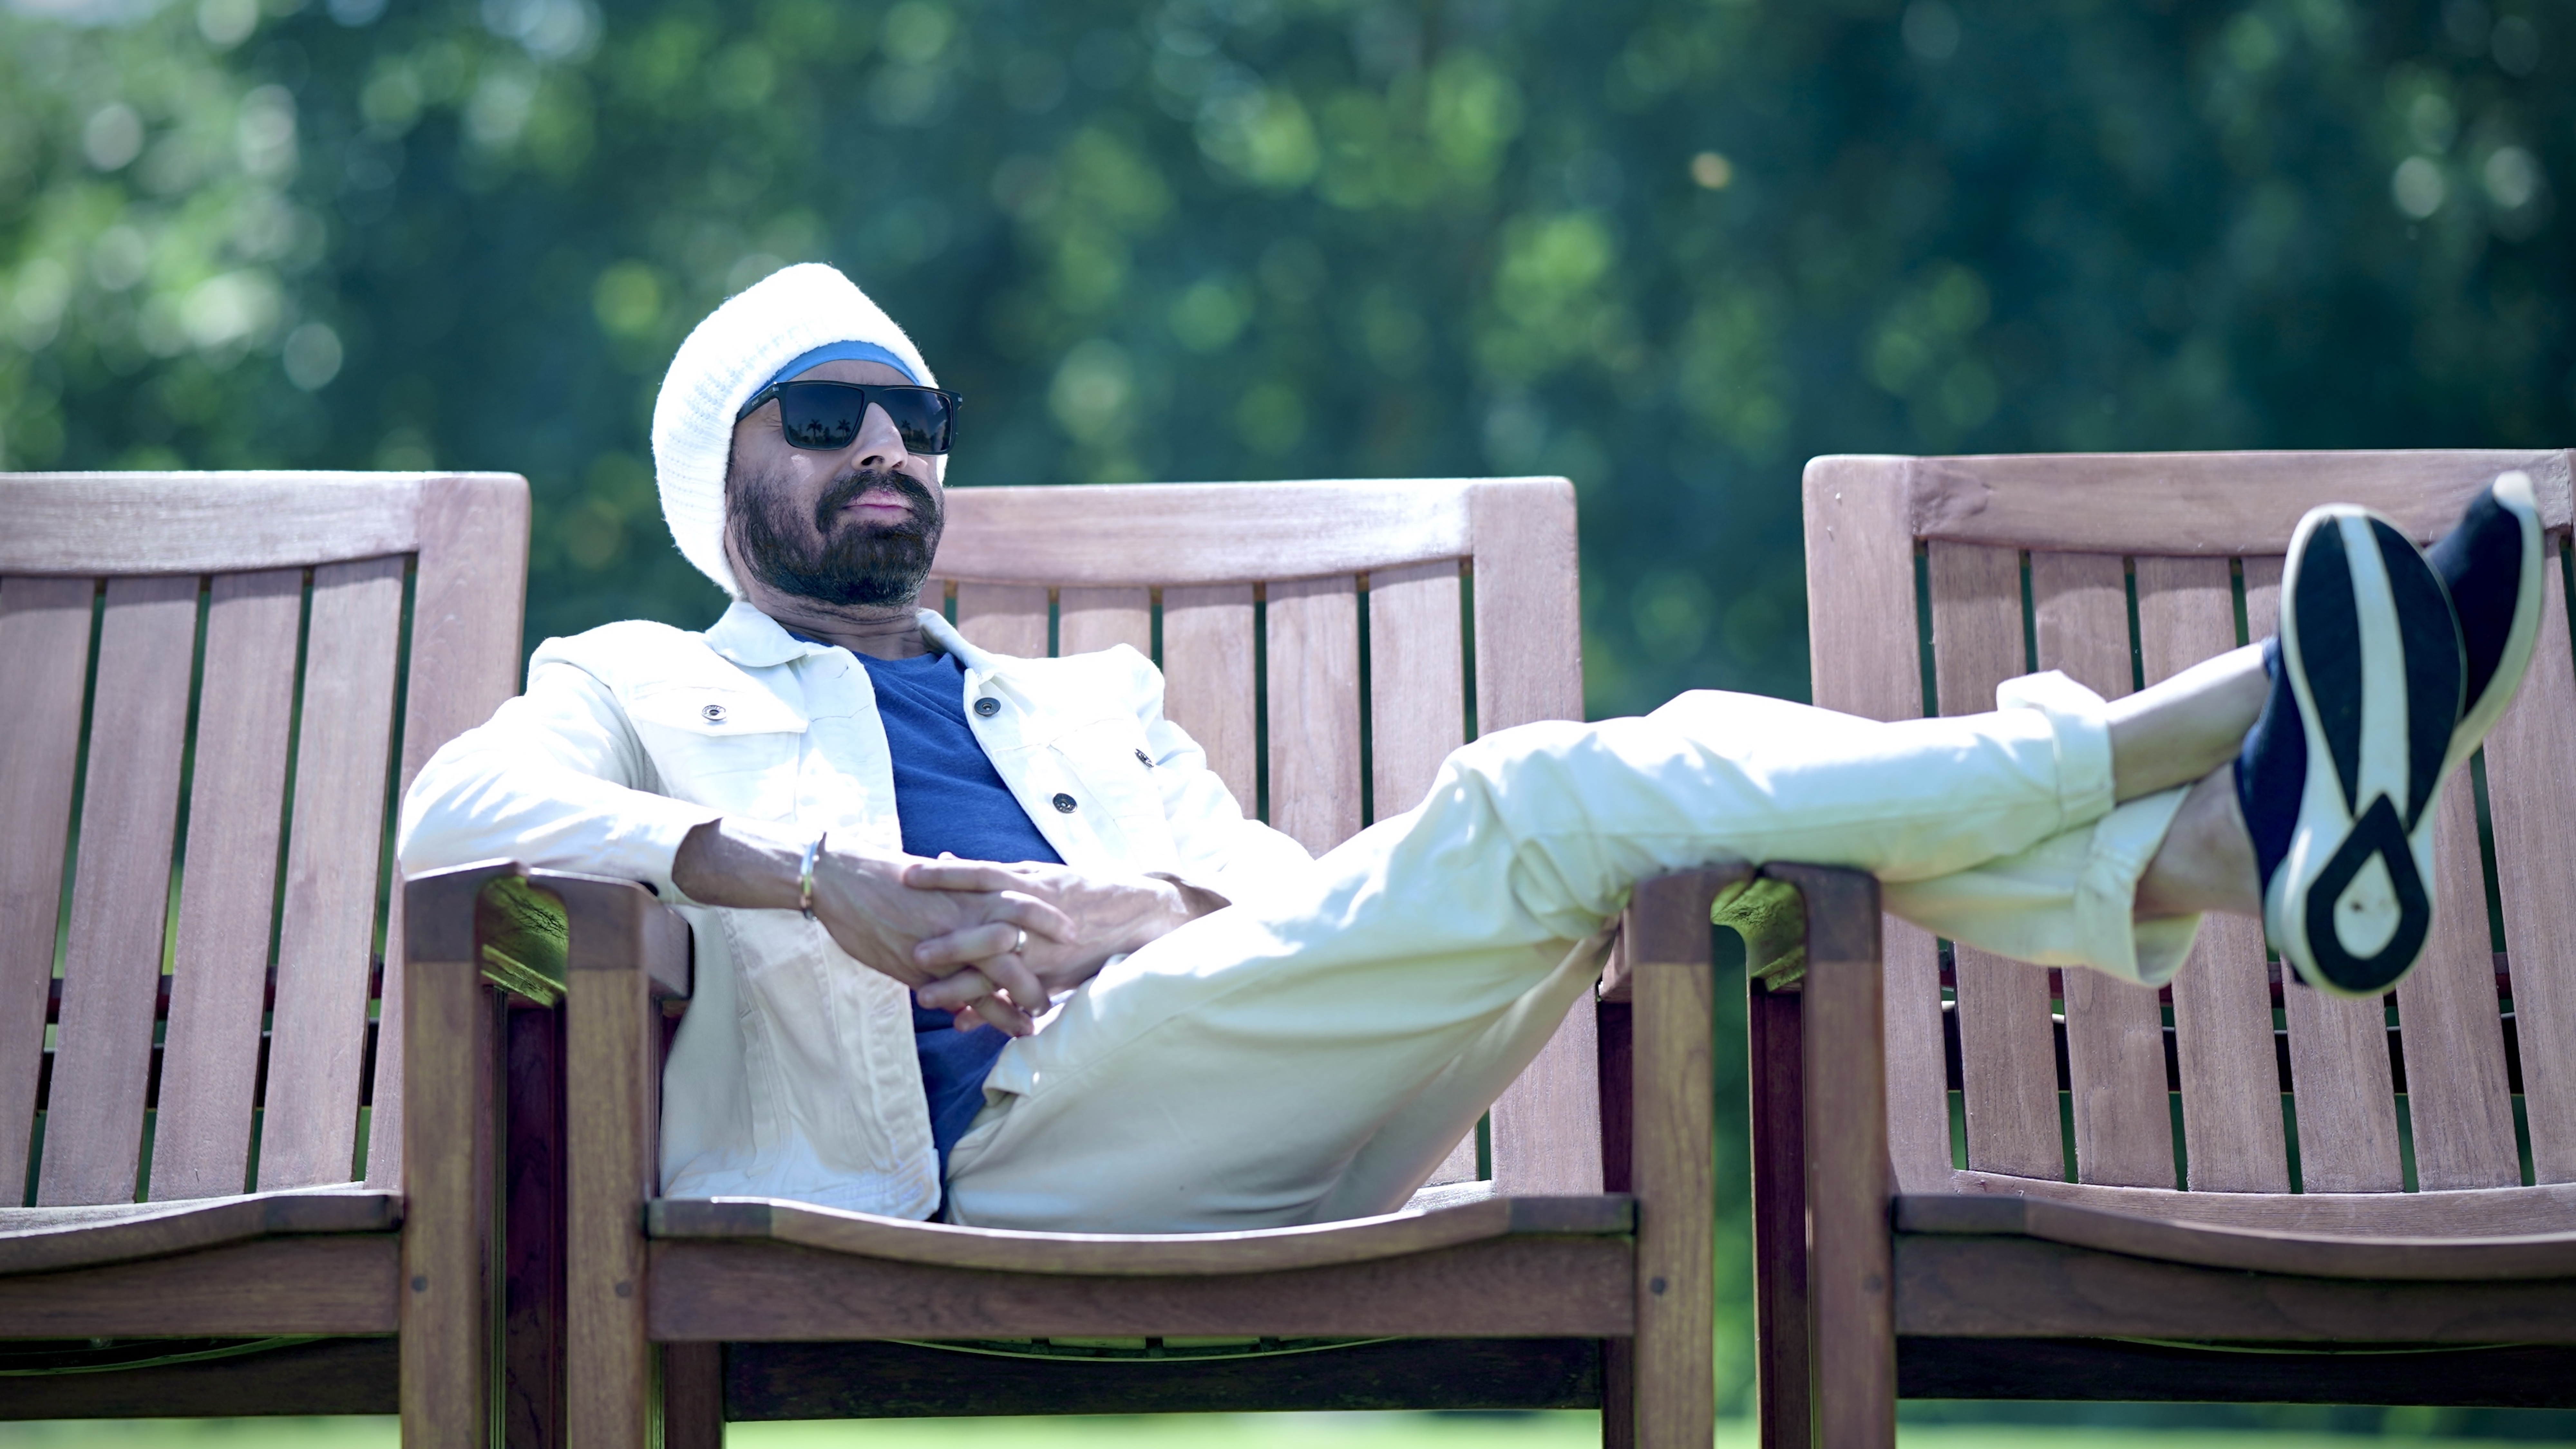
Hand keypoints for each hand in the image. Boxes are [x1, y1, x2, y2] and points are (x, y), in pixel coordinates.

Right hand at [807, 848, 1080, 1033]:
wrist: (840, 879)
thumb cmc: (883, 874)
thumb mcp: (931, 878)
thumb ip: (959, 890)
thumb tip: (977, 896)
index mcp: (967, 886)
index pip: (1021, 902)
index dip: (1049, 919)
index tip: (1072, 932)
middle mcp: (963, 913)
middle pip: (1018, 943)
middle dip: (1044, 967)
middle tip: (1063, 985)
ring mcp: (943, 942)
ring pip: (996, 975)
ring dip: (1019, 1001)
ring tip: (1036, 1021)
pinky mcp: (920, 967)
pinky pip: (960, 997)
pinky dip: (984, 1014)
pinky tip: (998, 1029)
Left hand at [902, 858, 1208, 1029]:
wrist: (1134, 912)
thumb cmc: (1078, 891)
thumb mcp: (1034, 873)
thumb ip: (989, 871)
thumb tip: (941, 857)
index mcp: (1028, 882)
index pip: (982, 874)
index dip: (945, 875)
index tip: (906, 875)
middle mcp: (1035, 914)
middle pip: (987, 926)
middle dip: (951, 941)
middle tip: (911, 950)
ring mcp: (1045, 946)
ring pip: (998, 968)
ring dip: (961, 985)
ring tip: (923, 998)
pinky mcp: (1054, 973)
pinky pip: (1018, 996)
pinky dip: (991, 1012)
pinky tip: (962, 1024)